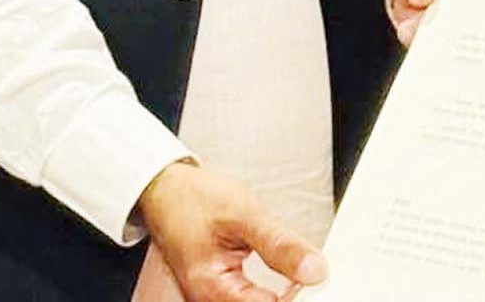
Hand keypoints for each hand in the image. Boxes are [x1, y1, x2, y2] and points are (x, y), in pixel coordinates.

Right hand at [137, 161, 326, 301]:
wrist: (167, 193)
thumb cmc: (195, 200)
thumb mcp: (245, 214)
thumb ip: (280, 245)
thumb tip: (315, 270)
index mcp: (212, 290)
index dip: (299, 293)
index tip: (317, 273)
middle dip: (293, 293)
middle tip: (310, 267)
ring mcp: (215, 299)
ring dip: (285, 291)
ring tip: (298, 267)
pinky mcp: (222, 293)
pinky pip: (253, 300)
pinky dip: (274, 289)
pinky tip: (286, 272)